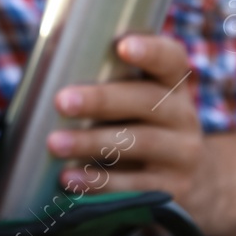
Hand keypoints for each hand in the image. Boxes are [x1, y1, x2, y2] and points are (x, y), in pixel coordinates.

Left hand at [46, 35, 228, 232]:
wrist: (189, 178)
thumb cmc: (142, 124)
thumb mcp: (139, 98)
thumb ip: (109, 80)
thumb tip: (46, 64)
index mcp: (173, 83)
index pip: (171, 58)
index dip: (150, 51)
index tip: (123, 46)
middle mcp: (183, 115)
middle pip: (147, 101)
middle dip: (102, 100)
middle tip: (62, 101)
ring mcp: (182, 153)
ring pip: (139, 143)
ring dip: (92, 142)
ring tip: (55, 143)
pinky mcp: (172, 189)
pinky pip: (134, 185)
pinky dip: (98, 182)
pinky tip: (70, 177)